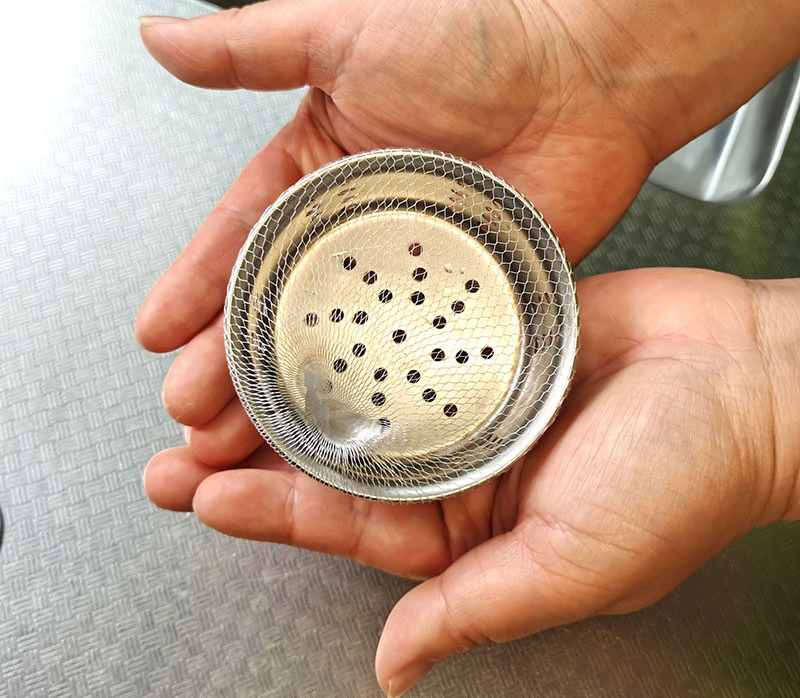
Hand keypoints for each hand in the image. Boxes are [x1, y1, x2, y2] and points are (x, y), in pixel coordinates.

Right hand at [134, 0, 655, 508]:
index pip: (240, 241)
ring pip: (336, 350)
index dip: (196, 288)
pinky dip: (377, 399)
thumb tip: (162, 40)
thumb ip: (251, 47)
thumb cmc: (477, 42)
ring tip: (243, 443)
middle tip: (191, 412)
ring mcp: (407, 278)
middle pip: (278, 311)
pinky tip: (343, 434)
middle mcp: (356, 235)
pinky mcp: (461, 307)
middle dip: (229, 364)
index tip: (158, 332)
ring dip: (289, 398)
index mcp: (317, 176)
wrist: (587, 75)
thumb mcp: (347, 28)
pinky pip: (410, 360)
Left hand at [144, 267, 796, 695]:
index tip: (202, 494)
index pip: (350, 524)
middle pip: (339, 455)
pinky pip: (412, 328)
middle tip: (176, 438)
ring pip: (364, 388)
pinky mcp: (489, 330)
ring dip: (293, 383)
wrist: (747, 375)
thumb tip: (398, 670)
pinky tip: (311, 312)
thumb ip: (478, 610)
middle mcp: (463, 457)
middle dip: (255, 449)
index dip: (273, 512)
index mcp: (473, 525)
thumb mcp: (579, 562)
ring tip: (216, 373)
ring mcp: (472, 390)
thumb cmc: (687, 476)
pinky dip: (362, 322)